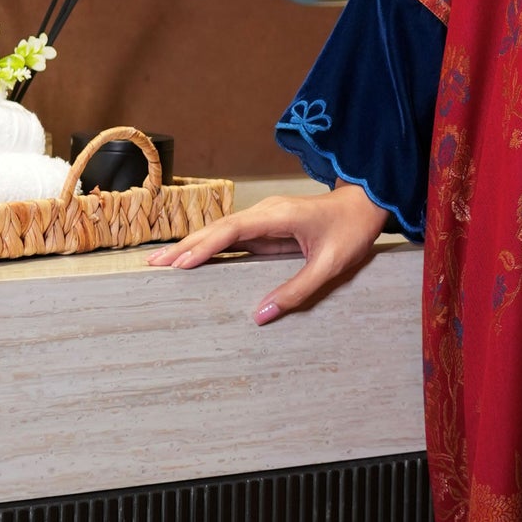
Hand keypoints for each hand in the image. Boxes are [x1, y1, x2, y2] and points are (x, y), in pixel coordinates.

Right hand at [146, 184, 388, 321]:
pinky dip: (210, 247)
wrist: (367, 205)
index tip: (179, 263)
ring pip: (221, 231)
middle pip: (217, 228)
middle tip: (155, 267)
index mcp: (278, 216)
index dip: (203, 246)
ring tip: (164, 265)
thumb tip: (260, 316)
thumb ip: (297, 291)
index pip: (231, 230)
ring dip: (193, 246)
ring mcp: (264, 217)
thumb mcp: (330, 266)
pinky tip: (194, 260)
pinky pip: (233, 236)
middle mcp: (265, 212)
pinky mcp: (267, 226)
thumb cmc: (351, 231)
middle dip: (185, 247)